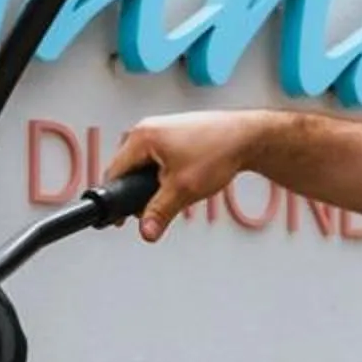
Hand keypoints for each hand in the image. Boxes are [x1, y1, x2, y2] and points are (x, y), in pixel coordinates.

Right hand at [106, 112, 263, 240]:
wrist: (247, 137)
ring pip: (143, 166)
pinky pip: (157, 159)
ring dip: (152, 184)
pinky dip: (164, 175)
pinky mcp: (173, 134)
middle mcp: (146, 129)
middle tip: (155, 208)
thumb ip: (160, 213)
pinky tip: (181, 182)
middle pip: (127, 169)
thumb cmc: (217, 152)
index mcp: (141, 137)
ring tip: (175, 193)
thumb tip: (146, 233)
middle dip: (138, 192)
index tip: (120, 218)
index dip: (115, 199)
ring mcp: (160, 129)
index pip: (114, 173)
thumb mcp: (183, 189)